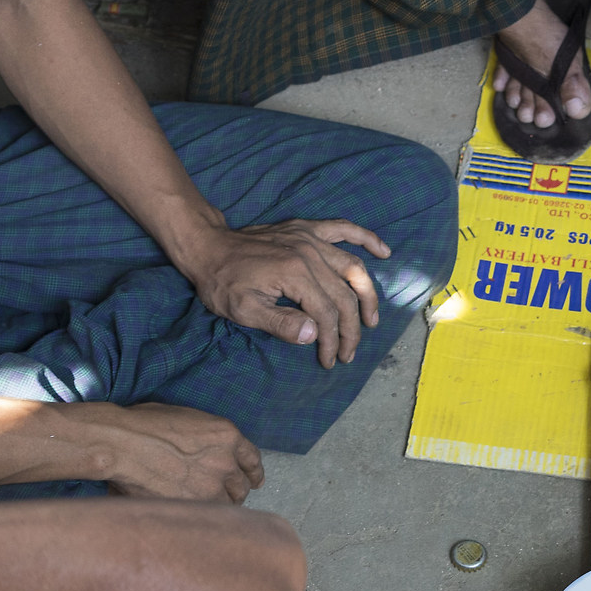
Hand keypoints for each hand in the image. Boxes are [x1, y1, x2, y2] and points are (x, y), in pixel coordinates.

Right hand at [71, 401, 264, 502]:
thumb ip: (205, 440)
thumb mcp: (187, 420)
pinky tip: (194, 517)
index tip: (252, 479)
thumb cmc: (142, 425)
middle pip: (242, 486)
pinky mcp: (194, 506)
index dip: (251, 472)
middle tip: (222, 496)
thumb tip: (204, 456)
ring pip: (227, 506)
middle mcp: (225, 462)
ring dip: (218, 507)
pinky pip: (207, 517)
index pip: (252, 459)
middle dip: (233, 491)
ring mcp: (211, 487)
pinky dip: (202, 518)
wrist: (121, 443)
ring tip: (204, 508)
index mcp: (226, 435)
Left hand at [186, 218, 390, 366]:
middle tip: (348, 352)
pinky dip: (366, 238)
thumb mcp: (244, 310)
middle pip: (344, 295)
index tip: (328, 360)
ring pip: (352, 268)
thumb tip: (314, 335)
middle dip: (351, 328)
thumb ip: (280, 324)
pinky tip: (383, 251)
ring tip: (370, 320)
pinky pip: (344, 229)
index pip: (326, 314)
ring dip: (367, 295)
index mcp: (294, 274)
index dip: (331, 341)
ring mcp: (310, 238)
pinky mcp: (307, 229)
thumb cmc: (223, 282)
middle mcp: (309, 253)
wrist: (208, 247)